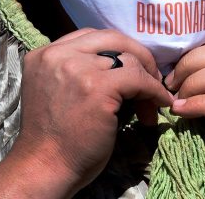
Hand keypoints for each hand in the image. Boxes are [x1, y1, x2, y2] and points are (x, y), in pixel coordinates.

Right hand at [0, 29, 172, 197]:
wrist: (44, 168)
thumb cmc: (54, 138)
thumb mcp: (58, 90)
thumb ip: (78, 70)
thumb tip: (123, 64)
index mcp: (45, 54)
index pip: (91, 36)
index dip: (117, 50)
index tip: (131, 68)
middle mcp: (58, 55)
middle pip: (112, 38)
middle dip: (138, 55)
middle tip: (151, 77)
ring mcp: (78, 69)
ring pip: (128, 58)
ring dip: (147, 78)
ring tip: (152, 102)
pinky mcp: (98, 87)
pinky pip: (138, 79)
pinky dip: (154, 91)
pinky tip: (160, 104)